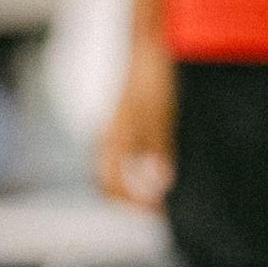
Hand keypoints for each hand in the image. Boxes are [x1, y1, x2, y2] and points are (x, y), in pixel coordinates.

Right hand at [98, 37, 175, 208]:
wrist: (146, 49)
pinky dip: (134, 171)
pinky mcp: (124, 123)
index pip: (113, 184)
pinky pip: (122, 155)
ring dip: (132, 188)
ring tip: (157, 199)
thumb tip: (159, 185)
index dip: (132, 205)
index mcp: (113, 140)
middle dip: (129, 202)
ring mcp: (114, 130)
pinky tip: (154, 171)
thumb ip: (157, 149)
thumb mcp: (160, 115)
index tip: (155, 217)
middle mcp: (108, 138)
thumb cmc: (153, 80)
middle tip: (156, 215)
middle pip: (109, 181)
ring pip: (114, 169)